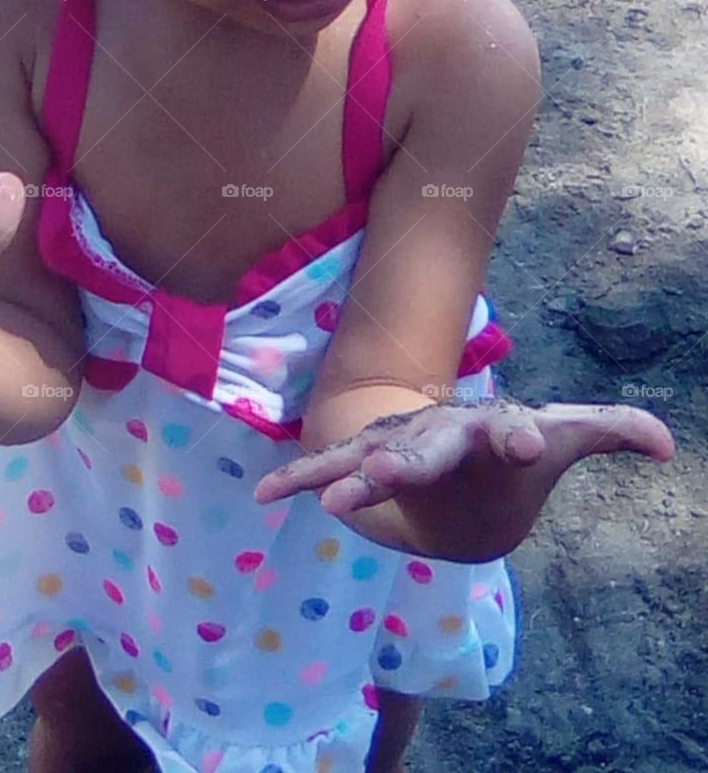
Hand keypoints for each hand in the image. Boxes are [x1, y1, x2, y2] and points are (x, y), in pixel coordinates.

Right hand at [253, 396, 674, 561]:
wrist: (457, 450)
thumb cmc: (516, 447)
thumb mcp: (564, 438)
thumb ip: (610, 430)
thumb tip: (669, 445)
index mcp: (496, 429)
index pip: (511, 429)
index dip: (517, 434)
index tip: (525, 441)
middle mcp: (443, 432)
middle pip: (429, 447)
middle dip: (412, 459)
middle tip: (395, 471)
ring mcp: (399, 444)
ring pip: (372, 460)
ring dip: (351, 477)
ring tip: (333, 500)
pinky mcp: (364, 461)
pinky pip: (327, 470)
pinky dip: (298, 481)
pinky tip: (263, 498)